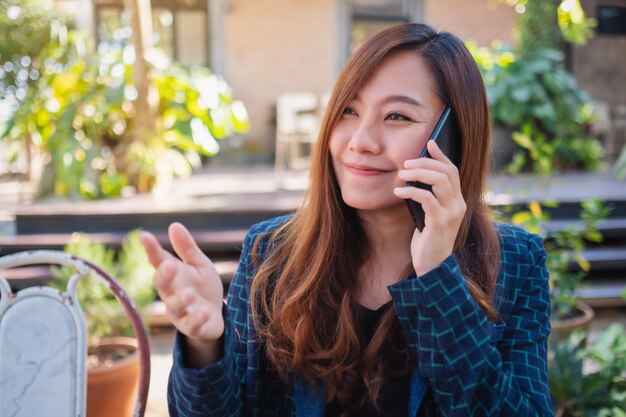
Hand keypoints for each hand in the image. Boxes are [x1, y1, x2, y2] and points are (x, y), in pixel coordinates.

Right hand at [139, 223, 223, 345]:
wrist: (215, 317)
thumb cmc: (203, 288)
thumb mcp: (200, 265)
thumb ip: (187, 249)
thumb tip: (174, 224)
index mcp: (173, 275)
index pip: (158, 261)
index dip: (151, 249)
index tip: (144, 236)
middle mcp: (171, 293)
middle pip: (161, 285)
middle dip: (164, 275)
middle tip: (169, 265)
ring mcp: (180, 311)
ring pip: (174, 307)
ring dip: (180, 300)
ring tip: (189, 294)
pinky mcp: (192, 326)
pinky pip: (192, 324)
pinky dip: (196, 319)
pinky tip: (204, 312)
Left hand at [394, 140, 466, 275]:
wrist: (433, 267)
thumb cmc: (428, 240)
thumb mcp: (428, 214)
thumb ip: (427, 197)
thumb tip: (413, 176)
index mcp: (457, 201)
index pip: (453, 170)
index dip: (441, 155)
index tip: (430, 142)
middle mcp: (458, 205)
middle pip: (447, 172)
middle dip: (426, 162)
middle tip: (406, 163)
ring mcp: (451, 214)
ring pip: (440, 182)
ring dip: (419, 173)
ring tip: (402, 173)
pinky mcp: (440, 223)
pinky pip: (427, 199)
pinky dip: (412, 191)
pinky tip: (398, 191)